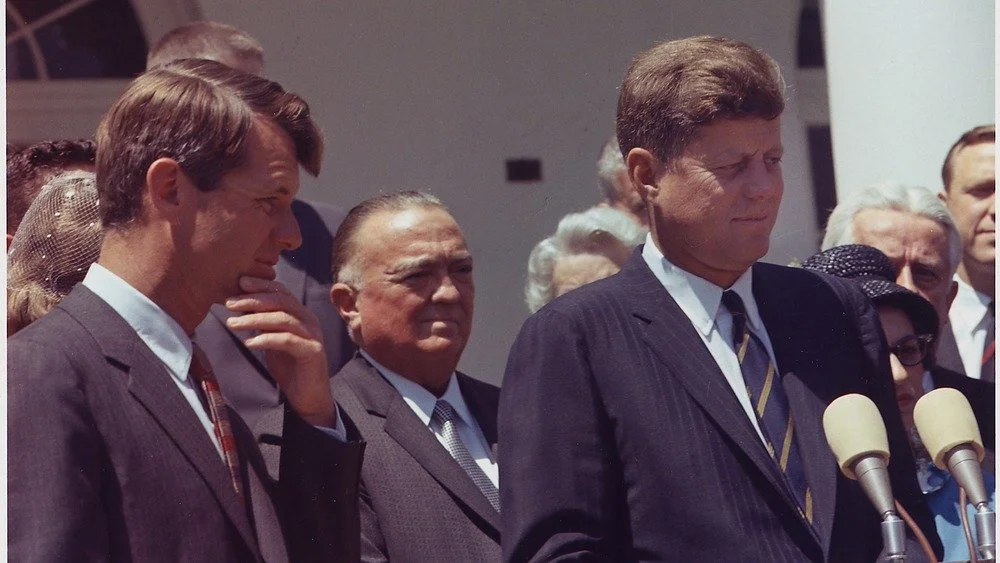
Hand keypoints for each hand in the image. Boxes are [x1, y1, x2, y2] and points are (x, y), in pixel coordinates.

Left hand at [225, 276, 335, 427]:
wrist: (308, 396)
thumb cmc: (290, 367)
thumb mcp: (273, 341)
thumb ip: (263, 324)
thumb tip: (241, 308)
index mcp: (300, 314)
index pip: (281, 292)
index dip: (261, 285)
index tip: (239, 283)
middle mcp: (309, 320)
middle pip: (281, 301)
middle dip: (253, 300)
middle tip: (230, 304)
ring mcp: (313, 335)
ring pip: (283, 318)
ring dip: (255, 319)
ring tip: (232, 324)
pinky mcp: (312, 351)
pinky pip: (287, 340)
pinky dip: (267, 339)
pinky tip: (249, 343)